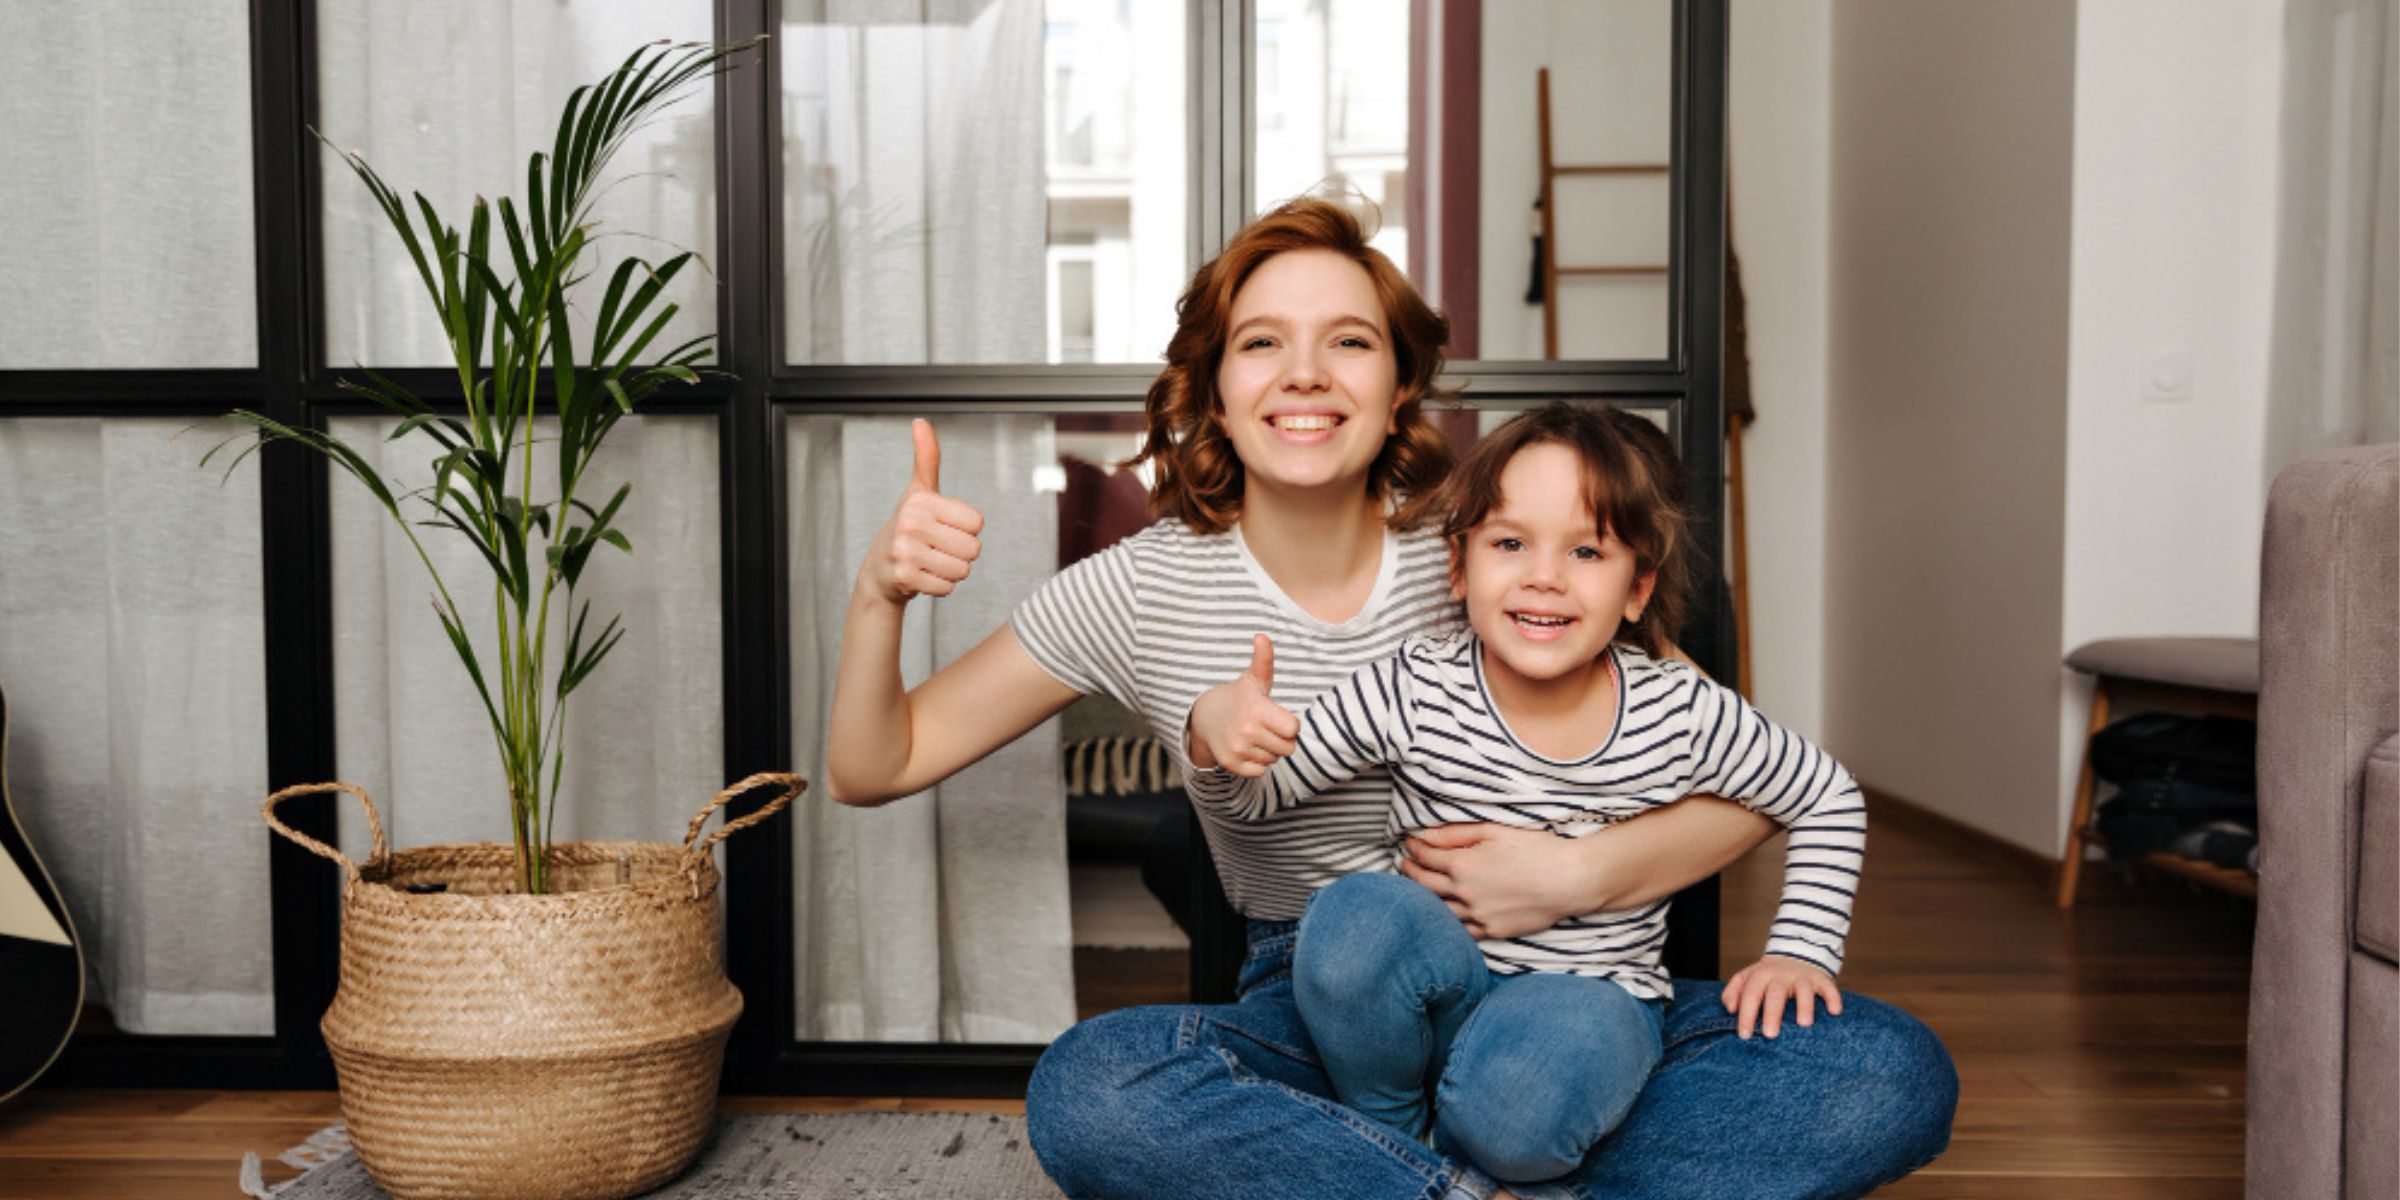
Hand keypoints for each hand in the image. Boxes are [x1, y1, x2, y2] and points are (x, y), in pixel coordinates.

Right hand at [858, 420, 985, 604]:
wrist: (879, 569)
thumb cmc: (908, 527)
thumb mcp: (919, 491)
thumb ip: (927, 458)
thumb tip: (920, 422)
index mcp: (921, 500)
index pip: (977, 522)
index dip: (966, 528)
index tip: (944, 527)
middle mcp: (911, 523)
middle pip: (973, 548)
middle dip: (961, 553)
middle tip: (938, 548)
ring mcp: (906, 551)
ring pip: (962, 570)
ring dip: (952, 571)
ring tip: (931, 561)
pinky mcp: (905, 578)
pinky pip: (947, 587)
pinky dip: (940, 586)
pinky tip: (923, 576)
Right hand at [1185, 635, 1297, 774]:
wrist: (1205, 716)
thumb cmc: (1239, 697)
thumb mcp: (1253, 679)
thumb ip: (1263, 660)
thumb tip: (1261, 636)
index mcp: (1257, 709)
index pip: (1294, 729)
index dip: (1289, 724)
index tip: (1277, 716)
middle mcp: (1246, 730)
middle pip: (1288, 748)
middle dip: (1282, 739)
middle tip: (1267, 728)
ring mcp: (1237, 748)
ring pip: (1274, 759)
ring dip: (1269, 751)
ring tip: (1255, 736)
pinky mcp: (1231, 763)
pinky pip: (1260, 771)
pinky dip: (1258, 763)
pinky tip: (1248, 748)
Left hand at [1399, 823, 1602, 939]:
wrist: (1570, 881)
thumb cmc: (1536, 850)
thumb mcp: (1495, 831)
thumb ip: (1456, 834)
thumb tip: (1425, 836)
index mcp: (1463, 865)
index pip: (1426, 855)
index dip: (1414, 847)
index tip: (1408, 842)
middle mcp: (1465, 893)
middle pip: (1425, 884)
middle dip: (1411, 871)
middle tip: (1404, 863)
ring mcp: (1478, 915)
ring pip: (1439, 910)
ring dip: (1424, 898)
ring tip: (1419, 889)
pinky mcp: (1493, 931)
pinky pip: (1462, 930)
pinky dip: (1448, 921)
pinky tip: (1444, 915)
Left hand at [1722, 955, 1840, 1039]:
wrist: (1793, 952)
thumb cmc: (1766, 977)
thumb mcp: (1747, 978)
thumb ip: (1733, 992)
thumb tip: (1730, 1009)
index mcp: (1759, 975)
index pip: (1750, 994)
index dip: (1746, 1014)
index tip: (1744, 1035)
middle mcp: (1780, 975)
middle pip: (1775, 993)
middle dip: (1772, 1013)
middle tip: (1770, 1034)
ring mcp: (1802, 977)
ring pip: (1804, 989)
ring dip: (1804, 1005)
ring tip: (1804, 1024)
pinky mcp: (1820, 979)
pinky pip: (1828, 987)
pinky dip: (1833, 998)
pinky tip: (1835, 1011)